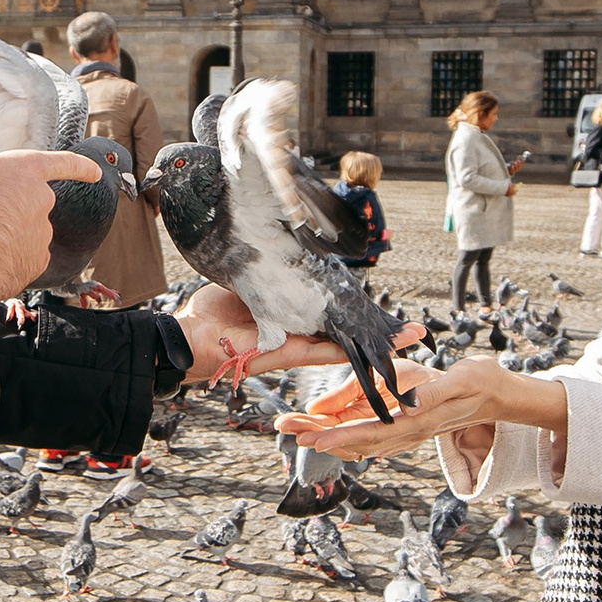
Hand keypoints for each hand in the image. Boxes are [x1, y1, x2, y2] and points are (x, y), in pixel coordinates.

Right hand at [0, 145, 99, 307]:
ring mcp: (42, 233)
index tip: (94, 171)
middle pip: (31, 201)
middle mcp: (42, 200)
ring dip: (6, 233)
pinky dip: (7, 257)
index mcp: (26, 170)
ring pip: (25, 231)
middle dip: (9, 207)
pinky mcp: (36, 262)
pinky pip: (23, 256)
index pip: (63, 163)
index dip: (79, 166)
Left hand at [173, 283, 423, 384]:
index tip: (383, 307)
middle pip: (348, 333)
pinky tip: (383, 352)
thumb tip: (277, 248)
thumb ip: (265, 274)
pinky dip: (355, 352)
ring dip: (380, 344)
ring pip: (347, 345)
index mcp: (291, 317)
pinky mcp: (290, 353)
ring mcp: (297, 345)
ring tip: (412, 337)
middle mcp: (300, 333)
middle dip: (380, 330)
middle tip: (413, 328)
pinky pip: (327, 353)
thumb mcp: (246, 283)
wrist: (188, 337)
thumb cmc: (210, 314)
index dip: (358, 312)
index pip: (331, 315)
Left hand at [273, 356, 563, 461]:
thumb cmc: (475, 384)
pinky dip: (340, 432)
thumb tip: (411, 405)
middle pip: (354, 440)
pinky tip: (320, 426)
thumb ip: (434, 394)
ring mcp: (401, 433)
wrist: (492, 393)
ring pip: (355, 439)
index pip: (370, 434)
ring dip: (324, 434)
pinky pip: (365, 434)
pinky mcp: (399, 426)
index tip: (311, 437)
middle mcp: (404, 433)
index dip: (338, 437)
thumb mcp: (457, 382)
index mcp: (414, 423)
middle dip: (318, 435)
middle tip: (284, 427)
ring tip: (291, 426)